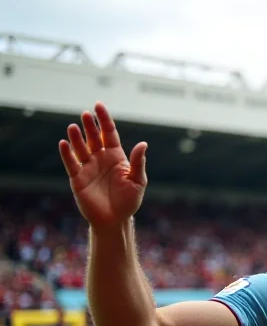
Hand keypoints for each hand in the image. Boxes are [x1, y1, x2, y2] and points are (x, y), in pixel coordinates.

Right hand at [58, 102, 147, 227]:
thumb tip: (143, 144)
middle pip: (93, 138)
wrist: (115, 219)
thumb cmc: (129, 200)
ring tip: (74, 127)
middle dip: (90, 126)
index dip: (104, 120)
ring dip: (77, 138)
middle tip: (86, 114)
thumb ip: (138, 163)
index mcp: (116, 156)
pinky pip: (71, 163)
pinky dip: (67, 154)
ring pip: (81, 148)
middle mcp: (100, 158)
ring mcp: (88, 167)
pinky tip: (64, 143)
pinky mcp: (78, 178)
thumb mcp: (138, 181)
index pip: (109, 133)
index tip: (99, 106)